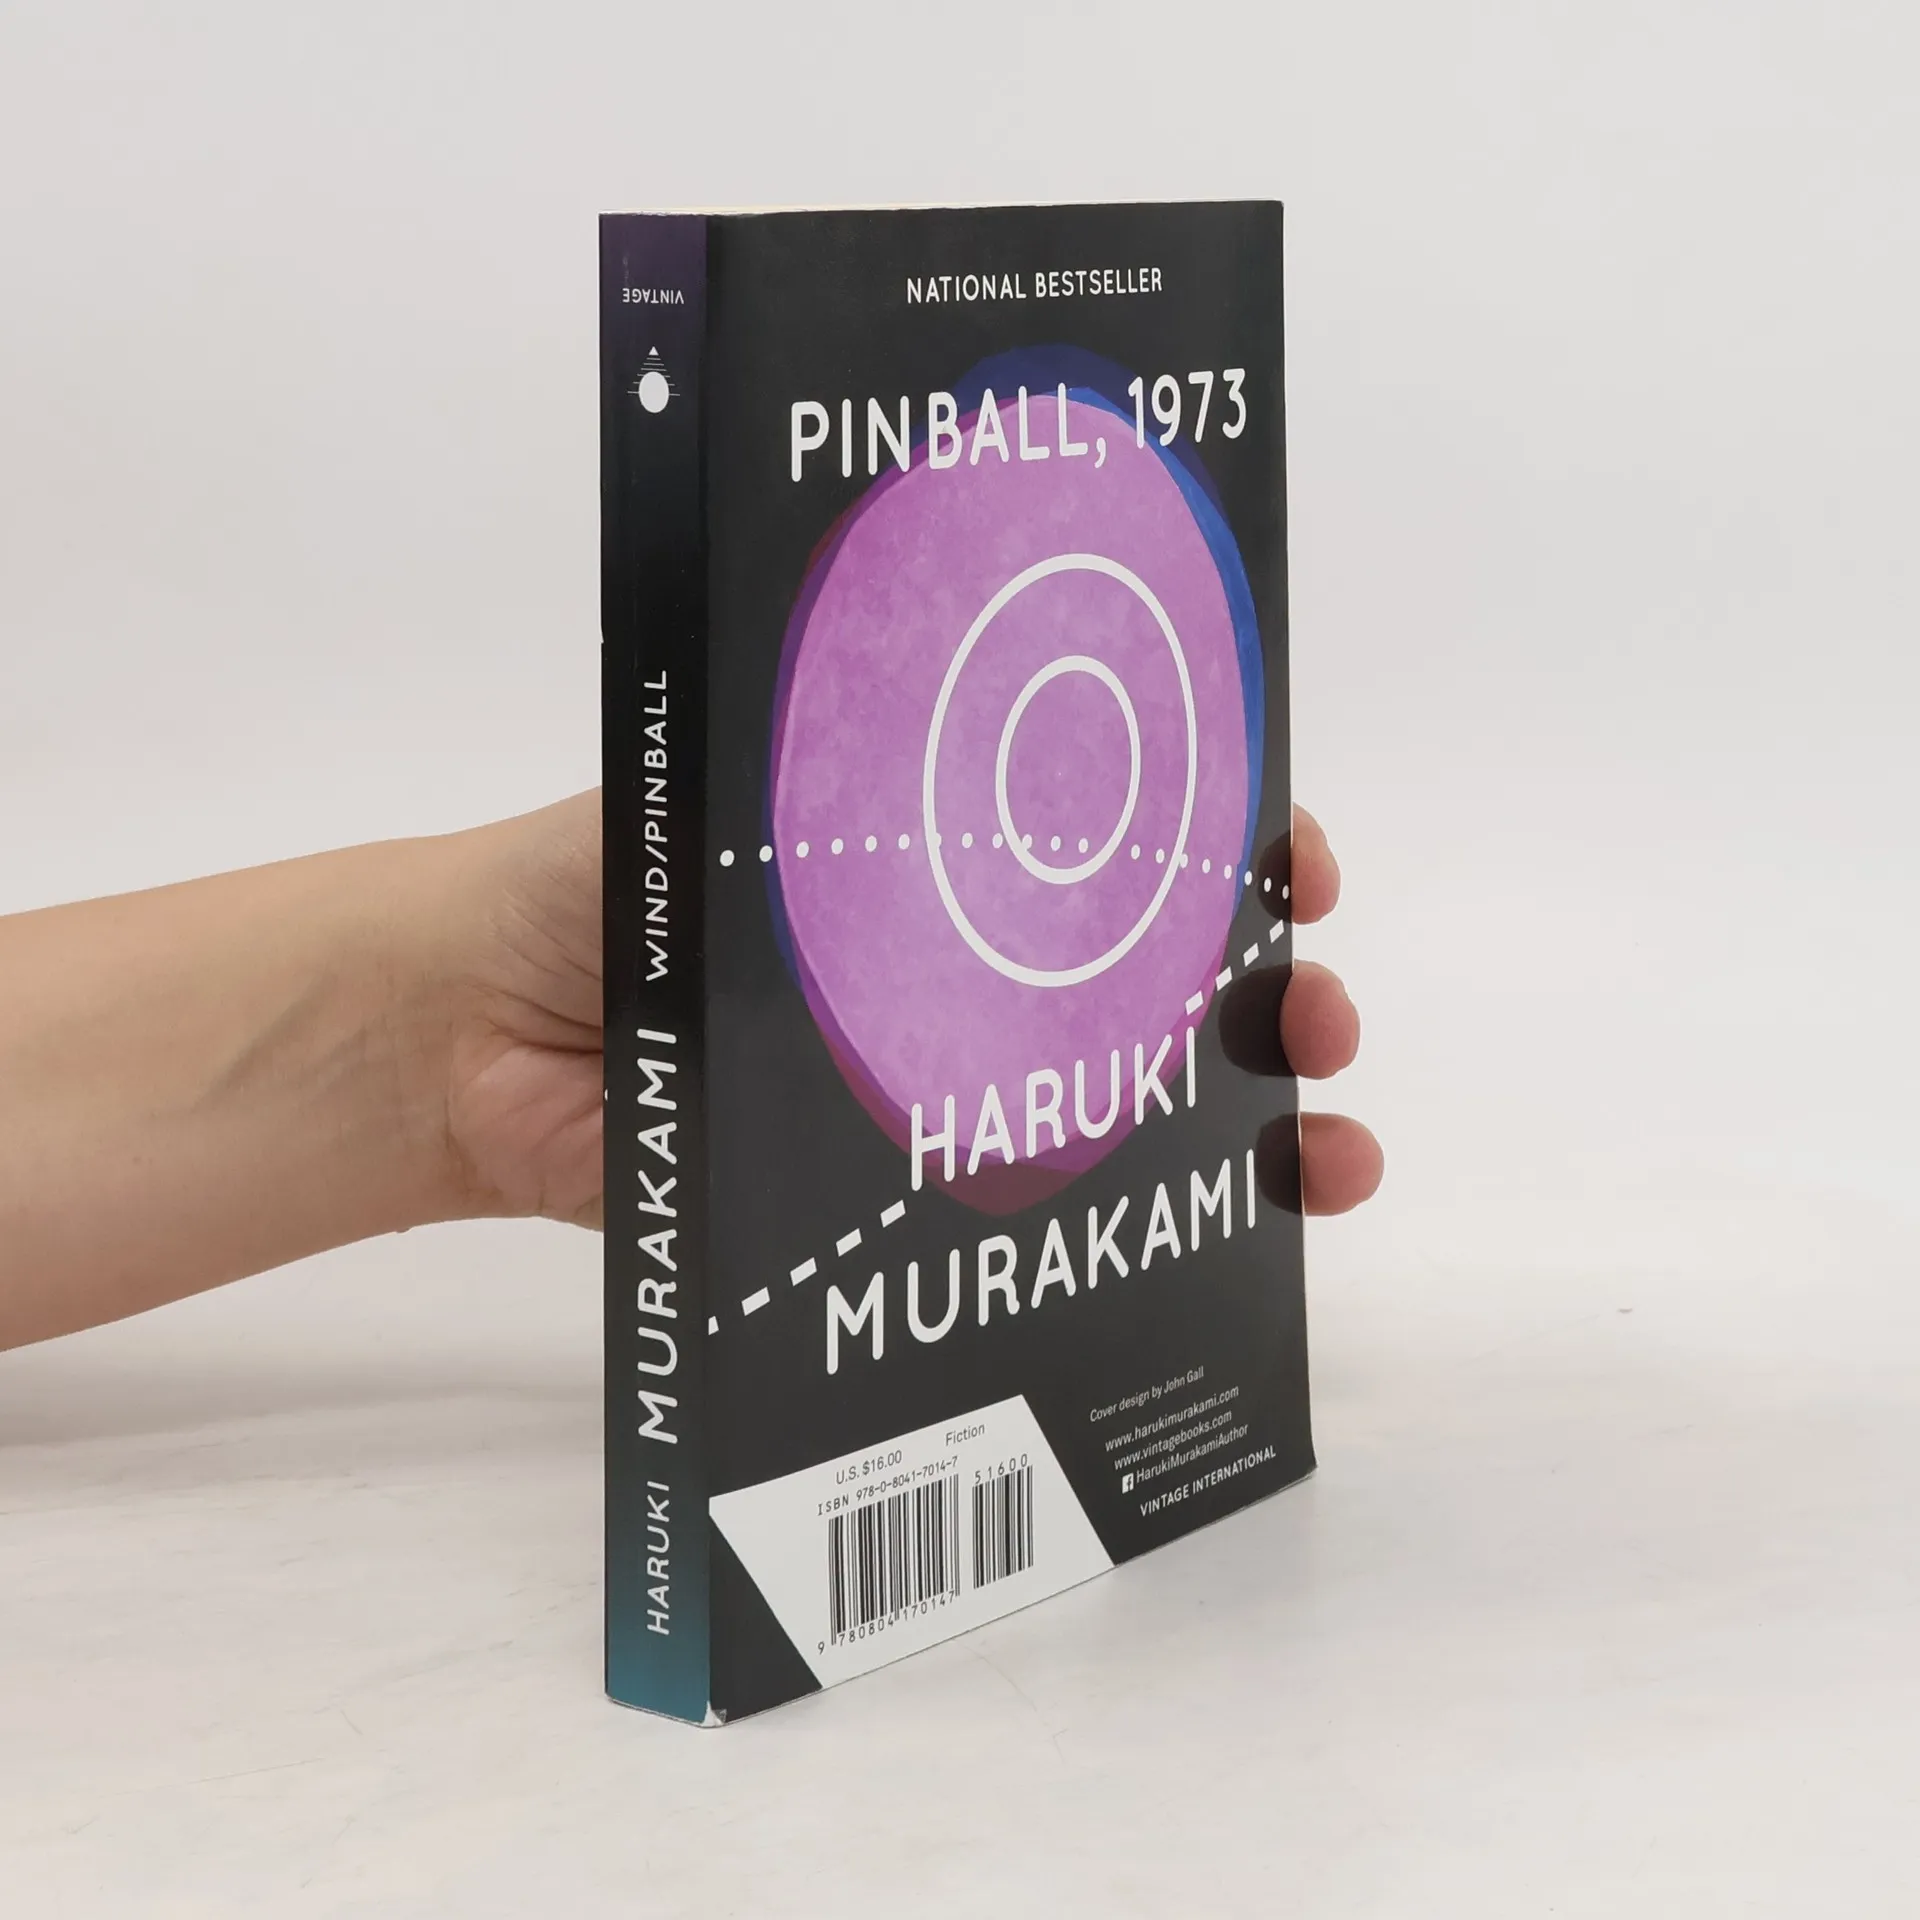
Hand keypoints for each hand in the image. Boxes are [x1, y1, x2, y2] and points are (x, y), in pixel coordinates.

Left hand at [430, 792, 1379, 1235]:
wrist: (468, 1033)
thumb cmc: (590, 879)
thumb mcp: (741, 796)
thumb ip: (855, 780)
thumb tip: (1021, 752)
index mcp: (938, 844)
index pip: (1125, 827)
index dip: (1226, 839)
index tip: (1288, 860)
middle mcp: (959, 961)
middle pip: (1158, 972)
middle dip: (1271, 988)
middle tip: (1316, 1013)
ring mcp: (935, 1080)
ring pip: (1125, 1099)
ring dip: (1250, 1119)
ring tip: (1323, 1153)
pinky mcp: (889, 1190)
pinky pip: (1026, 1208)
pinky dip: (1130, 1224)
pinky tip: (1223, 1235)